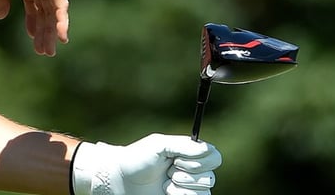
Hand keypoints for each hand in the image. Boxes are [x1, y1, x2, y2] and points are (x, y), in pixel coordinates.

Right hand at [0, 0, 69, 56]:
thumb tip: (2, 16)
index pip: (33, 3)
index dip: (33, 21)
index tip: (31, 36)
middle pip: (44, 10)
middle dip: (43, 31)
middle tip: (43, 51)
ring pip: (53, 11)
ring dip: (51, 32)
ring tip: (48, 51)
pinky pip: (60, 6)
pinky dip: (62, 22)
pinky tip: (60, 38)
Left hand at [71, 134, 220, 194]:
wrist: (120, 181)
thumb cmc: (137, 159)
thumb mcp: (159, 144)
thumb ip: (184, 145)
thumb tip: (208, 149)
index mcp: (188, 154)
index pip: (214, 157)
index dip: (201, 160)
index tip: (179, 159)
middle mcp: (191, 171)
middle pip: (211, 176)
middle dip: (188, 175)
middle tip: (169, 172)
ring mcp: (187, 188)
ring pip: (204, 192)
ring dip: (183, 188)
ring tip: (165, 184)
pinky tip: (166, 193)